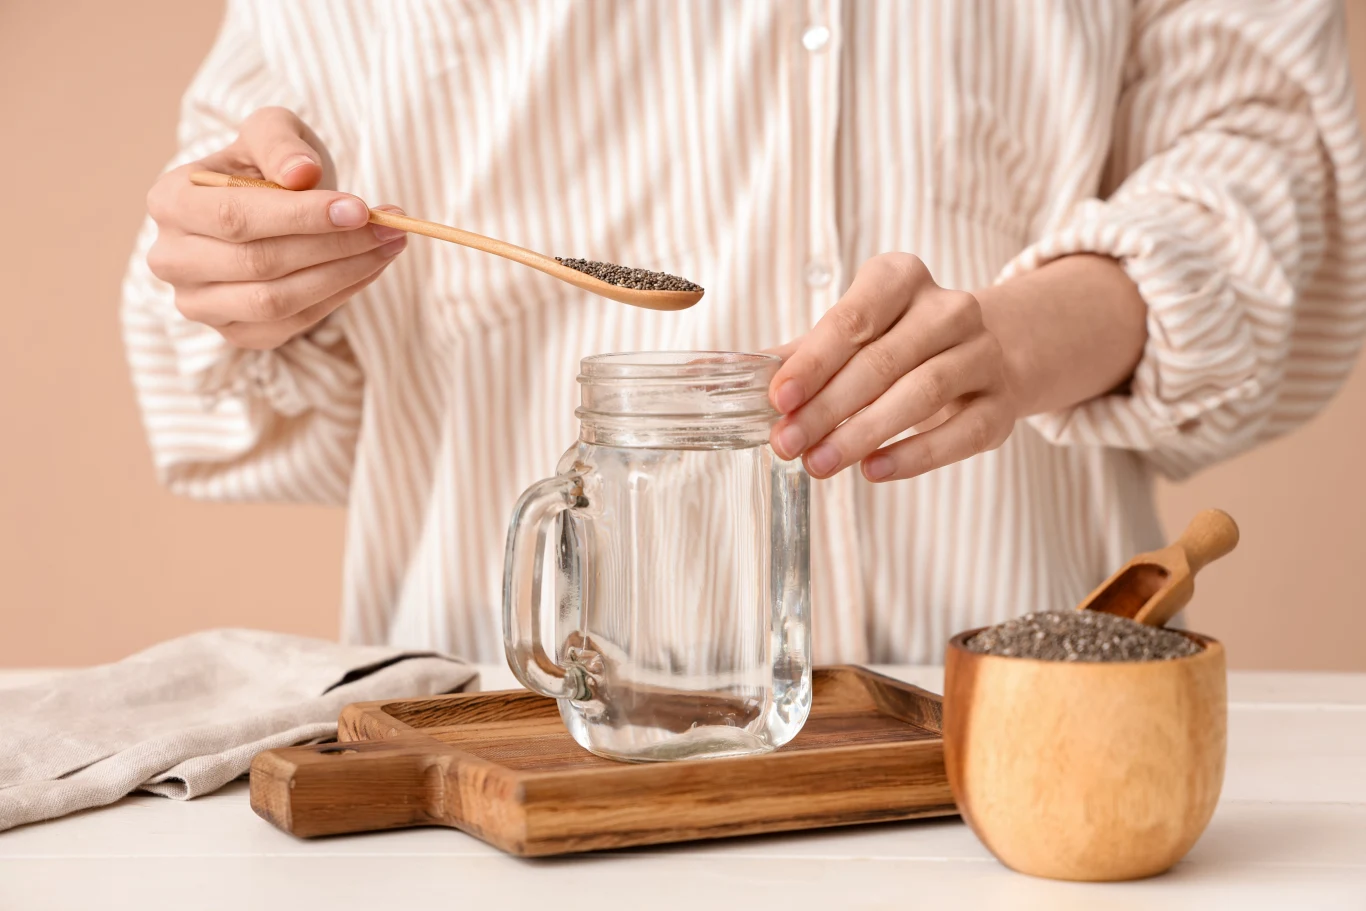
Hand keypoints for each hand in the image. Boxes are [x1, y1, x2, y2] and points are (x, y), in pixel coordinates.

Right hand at [145, 107, 406, 349]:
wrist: (265, 206)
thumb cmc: (266, 165)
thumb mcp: (272, 133)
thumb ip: (281, 143)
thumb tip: (302, 173)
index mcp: (169, 201)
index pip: (234, 217)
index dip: (300, 216)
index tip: (360, 209)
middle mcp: (172, 259)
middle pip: (259, 263)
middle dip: (333, 246)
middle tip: (389, 228)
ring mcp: (199, 304)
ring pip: (277, 301)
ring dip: (344, 274)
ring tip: (388, 244)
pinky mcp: (235, 333)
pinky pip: (293, 324)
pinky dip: (339, 296)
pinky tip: (369, 268)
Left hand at [767, 253, 1017, 480]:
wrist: (979, 353)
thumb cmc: (895, 343)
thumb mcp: (848, 336)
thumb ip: (795, 356)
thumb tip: (723, 376)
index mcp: (901, 278)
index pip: (852, 320)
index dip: (812, 363)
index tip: (777, 398)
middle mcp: (949, 309)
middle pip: (881, 362)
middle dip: (827, 408)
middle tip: (787, 444)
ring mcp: (982, 354)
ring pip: (920, 396)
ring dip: (862, 434)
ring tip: (819, 463)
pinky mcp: (1000, 404)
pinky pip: (959, 434)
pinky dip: (914, 456)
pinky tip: (873, 470)